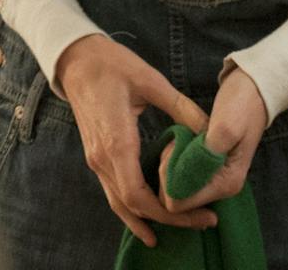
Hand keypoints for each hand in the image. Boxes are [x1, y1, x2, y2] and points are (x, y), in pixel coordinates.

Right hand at [57, 34, 217, 247]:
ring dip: (148, 220)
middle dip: (169, 220)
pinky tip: (149, 217)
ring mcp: (96, 159)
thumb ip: (181, 107)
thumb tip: (211, 130)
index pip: (139, 195)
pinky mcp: (96, 156)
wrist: (76, 60)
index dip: (170, 212)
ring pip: (119, 204)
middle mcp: (103, 158)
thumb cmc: (111, 65)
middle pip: (133, 206)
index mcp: (116, 142)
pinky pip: (113, 192)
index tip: (200, 214)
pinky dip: (132, 209)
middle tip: (203, 222)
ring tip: (180, 228)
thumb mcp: (150, 80)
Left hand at [160, 66, 267, 212]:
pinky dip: (173, 159)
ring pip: (175, 186)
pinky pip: (180, 174)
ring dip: (169, 163)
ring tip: (180, 139)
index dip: (168, 179)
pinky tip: (181, 142)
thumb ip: (202, 159)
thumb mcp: (224, 127)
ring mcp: (215, 180)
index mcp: (226, 184)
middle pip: (176, 197)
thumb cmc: (240, 105)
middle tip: (177, 141)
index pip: (180, 203)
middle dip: (167, 171)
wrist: (253, 91)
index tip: (176, 150)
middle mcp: (221, 189)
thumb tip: (180, 186)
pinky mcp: (207, 170)